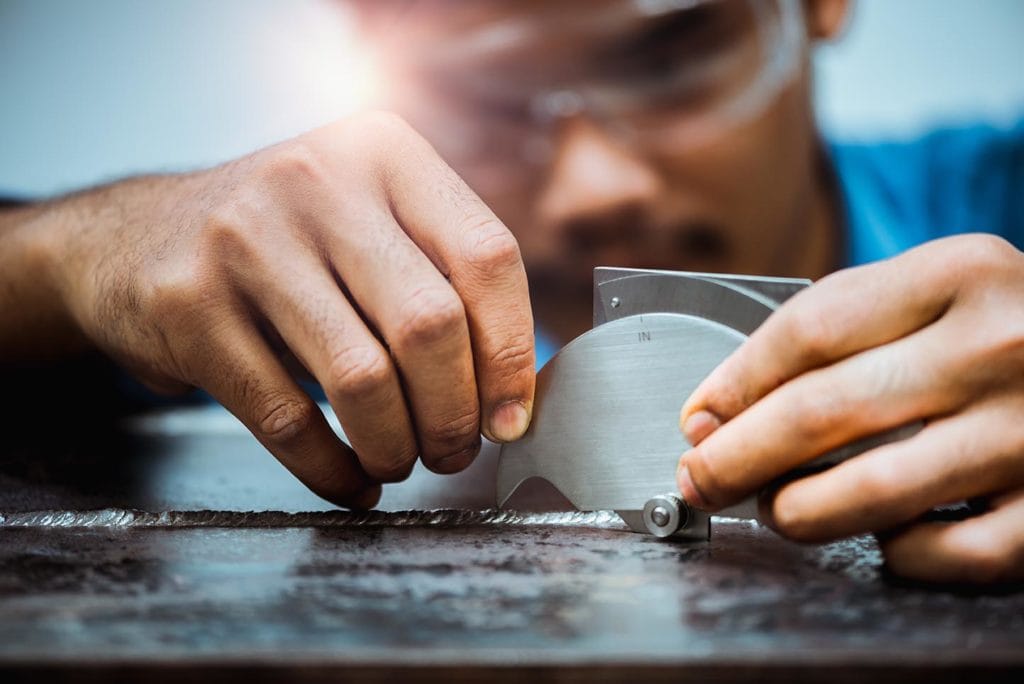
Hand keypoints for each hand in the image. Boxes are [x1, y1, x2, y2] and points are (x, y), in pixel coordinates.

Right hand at [53, 113, 535, 507]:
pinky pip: (287, 417)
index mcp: (383, 152)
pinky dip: (332, 469)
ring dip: (397, 446)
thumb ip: (440, 276)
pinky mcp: (188, 304)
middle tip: (453, 449)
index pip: (487, 257)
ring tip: (401, 462)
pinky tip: (350, 480)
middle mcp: (317, 180)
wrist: (133, 238)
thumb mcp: (365, 217)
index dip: (512, 352)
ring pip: (363, 378)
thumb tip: (512, 395)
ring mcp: (245, 238)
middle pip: (431, 324)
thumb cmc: (284, 242)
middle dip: (455, 414)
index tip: (511, 416)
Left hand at [677, 235, 1023, 583]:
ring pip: (871, 493)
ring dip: (795, 513)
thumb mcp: (936, 293)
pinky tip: (885, 533)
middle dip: (735, 457)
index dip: (732, 383)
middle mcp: (999, 347)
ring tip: (775, 509)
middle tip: (699, 477)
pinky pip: (946, 555)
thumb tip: (720, 408)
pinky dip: (896, 554)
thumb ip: (840, 332)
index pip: (807, 332)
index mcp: (959, 273)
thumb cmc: (1009, 329)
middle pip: (821, 413)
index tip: (696, 417)